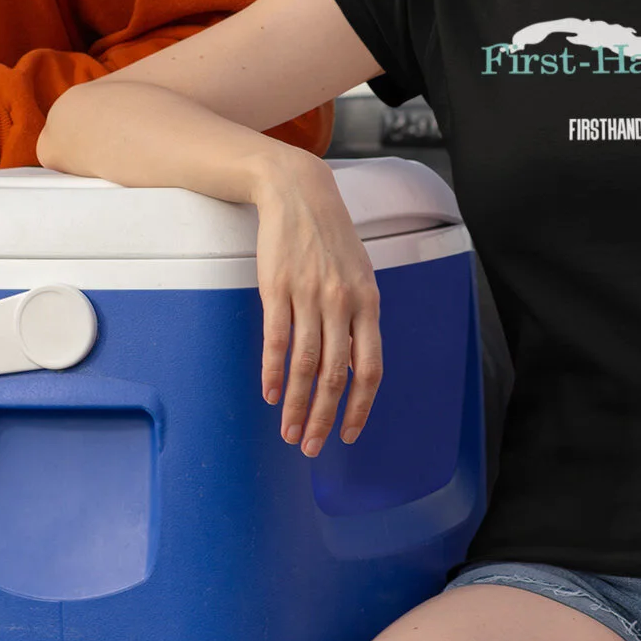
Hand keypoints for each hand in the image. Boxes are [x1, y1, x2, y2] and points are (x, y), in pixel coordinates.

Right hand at [250, 151, 382, 456]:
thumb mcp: (358, 276)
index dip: (360, 407)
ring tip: (288, 432)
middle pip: (337, 375)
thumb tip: (355, 365)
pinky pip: (276, 340)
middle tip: (310, 447)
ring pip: (305, 365)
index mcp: (369, 304)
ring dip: (296, 405)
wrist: (298, 193)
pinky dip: (272, 372)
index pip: (371, 369)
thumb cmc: (330, 240)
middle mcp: (343, 303)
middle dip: (324, 418)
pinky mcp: (277, 288)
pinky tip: (270, 395)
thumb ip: (359, 319)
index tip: (349, 435)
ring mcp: (309, 296)